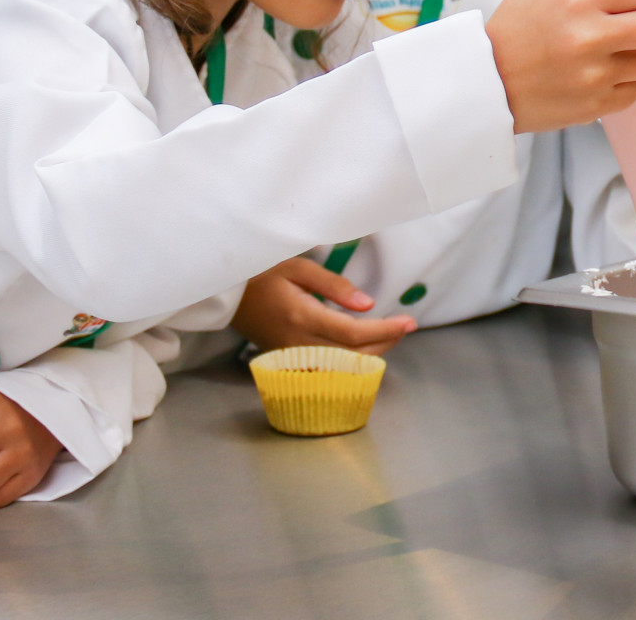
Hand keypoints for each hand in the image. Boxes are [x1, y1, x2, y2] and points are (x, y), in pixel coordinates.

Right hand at [231, 257, 415, 355]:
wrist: (226, 294)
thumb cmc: (262, 273)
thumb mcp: (298, 267)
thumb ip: (334, 286)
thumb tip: (368, 305)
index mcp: (303, 316)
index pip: (354, 332)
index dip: (385, 330)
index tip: (408, 322)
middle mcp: (299, 343)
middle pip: (353, 356)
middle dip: (385, 343)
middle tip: (405, 327)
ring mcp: (292, 357)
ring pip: (342, 367)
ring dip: (371, 354)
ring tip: (390, 335)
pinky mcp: (289, 362)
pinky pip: (326, 369)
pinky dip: (350, 362)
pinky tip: (363, 348)